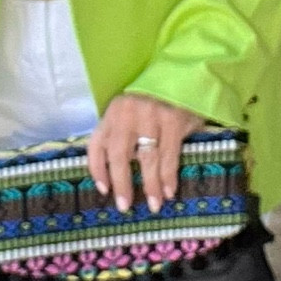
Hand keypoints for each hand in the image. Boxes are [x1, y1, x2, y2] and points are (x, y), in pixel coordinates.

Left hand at [86, 92, 203, 213]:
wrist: (183, 75)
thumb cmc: (153, 101)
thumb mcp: (130, 113)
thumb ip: (121, 135)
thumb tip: (113, 174)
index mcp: (112, 113)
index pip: (97, 144)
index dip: (97, 170)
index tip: (104, 190)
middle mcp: (128, 113)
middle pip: (120, 155)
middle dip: (122, 184)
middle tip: (125, 206)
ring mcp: (151, 116)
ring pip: (147, 158)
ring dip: (151, 185)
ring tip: (155, 204)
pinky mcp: (174, 120)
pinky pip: (169, 155)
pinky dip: (169, 176)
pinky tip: (170, 190)